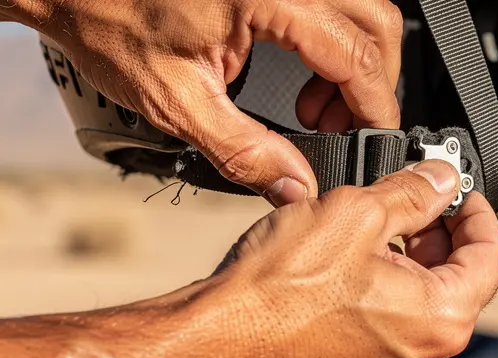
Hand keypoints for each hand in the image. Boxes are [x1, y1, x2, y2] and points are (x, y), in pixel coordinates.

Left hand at [27, 0, 403, 204]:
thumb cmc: (107, 20)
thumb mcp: (177, 102)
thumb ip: (245, 151)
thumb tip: (295, 185)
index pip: (357, 54)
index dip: (375, 105)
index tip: (372, 138)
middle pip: (376, 25)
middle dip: (372, 83)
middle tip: (339, 124)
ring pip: (362, 8)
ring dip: (357, 59)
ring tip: (317, 102)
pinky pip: (331, 2)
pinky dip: (332, 38)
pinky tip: (303, 69)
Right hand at [202, 160, 497, 357]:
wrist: (216, 345)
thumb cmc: (275, 293)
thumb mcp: (356, 213)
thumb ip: (413, 193)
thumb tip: (440, 179)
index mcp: (443, 319)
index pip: (492, 255)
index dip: (478, 210)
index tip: (458, 186)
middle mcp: (428, 352)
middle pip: (460, 275)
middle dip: (438, 228)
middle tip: (410, 192)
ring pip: (425, 294)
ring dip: (409, 252)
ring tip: (369, 220)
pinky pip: (394, 315)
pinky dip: (385, 281)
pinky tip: (350, 255)